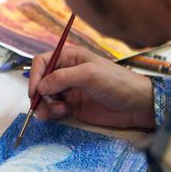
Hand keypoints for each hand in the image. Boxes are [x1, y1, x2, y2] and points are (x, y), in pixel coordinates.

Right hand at [29, 45, 155, 128]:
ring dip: (46, 106)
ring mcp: (68, 90)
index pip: (42, 62)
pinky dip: (52, 113)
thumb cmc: (117, 83)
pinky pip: (52, 110)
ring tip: (59, 111)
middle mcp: (66, 73)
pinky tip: (64, 113)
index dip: (34, 75)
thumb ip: (62, 78)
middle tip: (43, 106)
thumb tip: (40, 87)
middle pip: (40, 81)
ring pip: (44, 98)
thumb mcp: (89, 75)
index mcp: (70, 57)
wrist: (136, 105)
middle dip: (38, 94)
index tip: (34, 91)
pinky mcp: (71, 107)